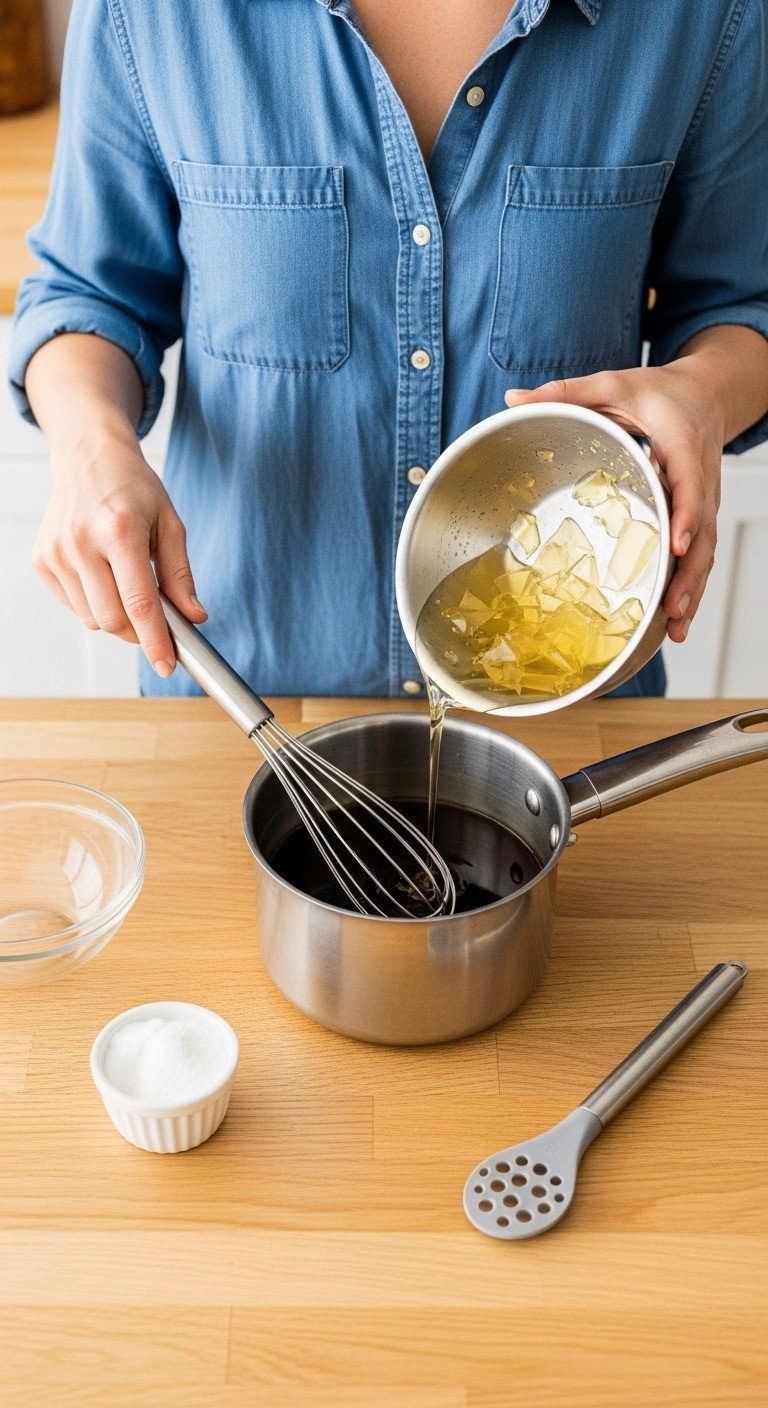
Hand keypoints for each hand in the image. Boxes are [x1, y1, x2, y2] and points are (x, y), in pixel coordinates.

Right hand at [32, 427, 206, 674]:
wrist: (89, 459)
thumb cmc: (134, 490)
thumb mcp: (170, 525)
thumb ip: (181, 576)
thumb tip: (194, 618)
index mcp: (120, 529)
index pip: (139, 603)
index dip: (155, 641)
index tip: (167, 665)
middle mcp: (82, 541)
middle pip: (113, 620)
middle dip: (139, 633)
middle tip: (156, 623)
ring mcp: (56, 552)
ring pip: (92, 619)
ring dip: (116, 616)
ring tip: (126, 583)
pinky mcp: (42, 560)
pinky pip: (74, 606)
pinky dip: (94, 603)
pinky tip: (103, 575)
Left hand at [504, 362, 724, 642]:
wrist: (704, 394)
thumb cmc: (659, 393)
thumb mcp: (612, 385)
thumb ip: (565, 392)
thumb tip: (512, 398)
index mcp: (681, 443)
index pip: (689, 483)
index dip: (686, 515)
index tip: (676, 545)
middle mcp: (700, 476)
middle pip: (702, 531)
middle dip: (689, 571)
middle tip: (673, 606)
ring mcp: (704, 500)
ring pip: (705, 549)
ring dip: (693, 588)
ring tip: (676, 625)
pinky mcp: (699, 514)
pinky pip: (699, 552)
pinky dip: (690, 584)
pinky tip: (676, 616)